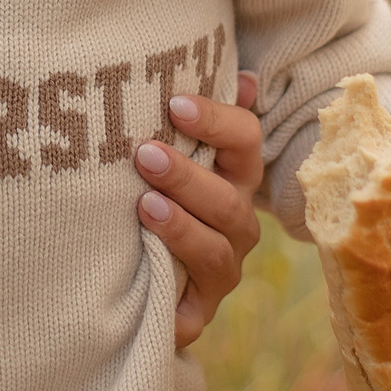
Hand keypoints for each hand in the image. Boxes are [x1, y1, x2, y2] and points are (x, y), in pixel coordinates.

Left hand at [132, 71, 263, 349]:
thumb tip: (247, 77)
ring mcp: (222, 269)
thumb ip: (205, 117)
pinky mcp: (196, 313)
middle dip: (186, 175)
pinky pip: (191, 307)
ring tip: (143, 204)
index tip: (174, 104)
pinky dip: (172, 289)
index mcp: (237, 175)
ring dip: (180, 226)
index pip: (246, 141)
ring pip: (215, 249)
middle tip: (144, 153)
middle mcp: (237, 222)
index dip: (217, 121)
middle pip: (228, 198)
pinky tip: (146, 265)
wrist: (143, 276)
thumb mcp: (177, 152)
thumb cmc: (161, 193)